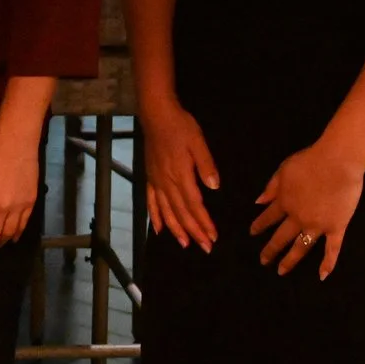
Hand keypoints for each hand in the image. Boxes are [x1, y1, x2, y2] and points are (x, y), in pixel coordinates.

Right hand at [140, 98, 221, 249]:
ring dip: (176, 229)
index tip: (213, 237)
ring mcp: (157, 181)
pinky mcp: (150, 177)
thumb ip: (206, 165)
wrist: (156, 115)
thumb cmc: (181, 126)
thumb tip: (214, 187)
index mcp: (181, 175)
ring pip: (166, 211)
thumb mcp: (198, 142)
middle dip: (194, 232)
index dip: (203, 222)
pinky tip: (160, 229)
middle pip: (181, 213)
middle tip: (205, 248)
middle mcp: (167, 183)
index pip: (194, 205)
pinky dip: (156, 217)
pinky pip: (152, 202)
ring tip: (185, 244)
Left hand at [253, 139, 363, 277]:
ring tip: (281, 271)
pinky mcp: (336, 227)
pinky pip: (332, 249)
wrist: (338, 161)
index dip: (259, 226)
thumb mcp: (283, 170)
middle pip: (281, 237)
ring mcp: (317, 225)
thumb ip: (271, 188)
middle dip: (270, 250)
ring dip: (290, 260)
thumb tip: (257, 202)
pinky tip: (322, 276)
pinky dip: (327, 263)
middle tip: (263, 261)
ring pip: (301, 248)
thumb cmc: (310, 161)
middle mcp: (297, 218)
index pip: (267, 218)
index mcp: (284, 202)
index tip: (252, 234)